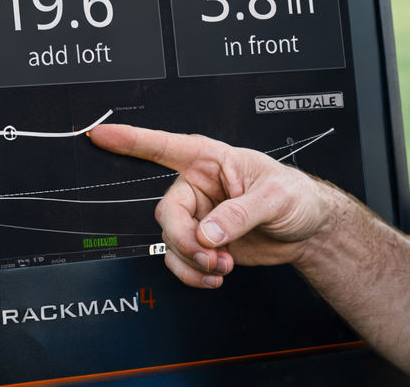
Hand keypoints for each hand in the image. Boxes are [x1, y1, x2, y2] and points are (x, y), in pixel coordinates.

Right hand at [88, 123, 339, 288]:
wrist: (308, 231)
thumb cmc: (297, 196)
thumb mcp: (274, 197)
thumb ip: (239, 214)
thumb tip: (208, 233)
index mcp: (213, 160)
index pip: (164, 146)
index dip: (130, 140)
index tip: (100, 135)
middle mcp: (200, 187)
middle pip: (167, 213)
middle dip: (185, 239)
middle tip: (211, 253)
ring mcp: (200, 216)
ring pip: (171, 241)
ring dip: (192, 261)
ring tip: (223, 265)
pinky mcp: (204, 242)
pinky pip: (180, 260)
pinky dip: (194, 273)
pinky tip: (216, 274)